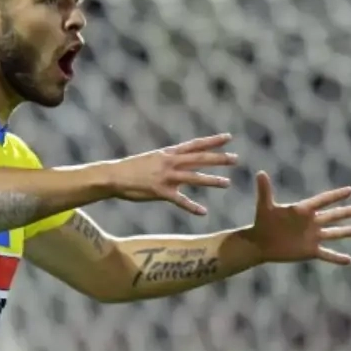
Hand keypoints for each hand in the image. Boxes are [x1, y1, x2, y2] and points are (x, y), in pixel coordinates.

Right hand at [107, 133, 237, 214]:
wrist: (113, 176)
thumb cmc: (131, 168)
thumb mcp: (152, 158)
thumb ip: (168, 159)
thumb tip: (179, 160)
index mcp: (168, 153)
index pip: (195, 145)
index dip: (212, 141)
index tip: (228, 137)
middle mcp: (170, 162)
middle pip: (199, 159)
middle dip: (219, 159)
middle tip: (236, 159)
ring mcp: (166, 177)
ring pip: (194, 177)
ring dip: (212, 180)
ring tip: (227, 183)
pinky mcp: (160, 192)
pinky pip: (180, 200)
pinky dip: (192, 207)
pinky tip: (203, 212)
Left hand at [246, 171, 350, 264]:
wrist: (260, 243)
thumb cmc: (262, 222)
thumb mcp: (264, 206)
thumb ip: (265, 191)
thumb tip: (260, 173)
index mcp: (303, 210)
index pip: (323, 201)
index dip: (336, 196)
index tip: (350, 190)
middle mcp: (311, 222)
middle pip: (334, 216)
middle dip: (349, 212)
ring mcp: (312, 237)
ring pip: (334, 234)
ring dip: (347, 231)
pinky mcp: (310, 251)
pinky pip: (326, 254)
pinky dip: (337, 258)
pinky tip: (348, 260)